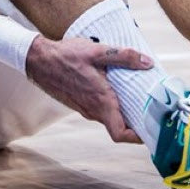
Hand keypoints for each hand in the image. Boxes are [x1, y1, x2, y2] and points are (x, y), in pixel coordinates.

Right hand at [24, 35, 152, 143]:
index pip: (120, 133)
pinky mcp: (79, 103)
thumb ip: (124, 57)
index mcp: (101, 101)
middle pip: (118, 126)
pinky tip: (115, 89)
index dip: (137, 138)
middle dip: (135, 122)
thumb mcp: (97, 51)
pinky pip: (99, 110)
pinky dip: (111, 105)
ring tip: (136, 96)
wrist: (39, 59)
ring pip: (108, 117)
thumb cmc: (66, 56)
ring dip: (122, 112)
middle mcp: (93, 110)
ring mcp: (85, 108)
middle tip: (150, 109)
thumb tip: (147, 63)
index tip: (150, 131)